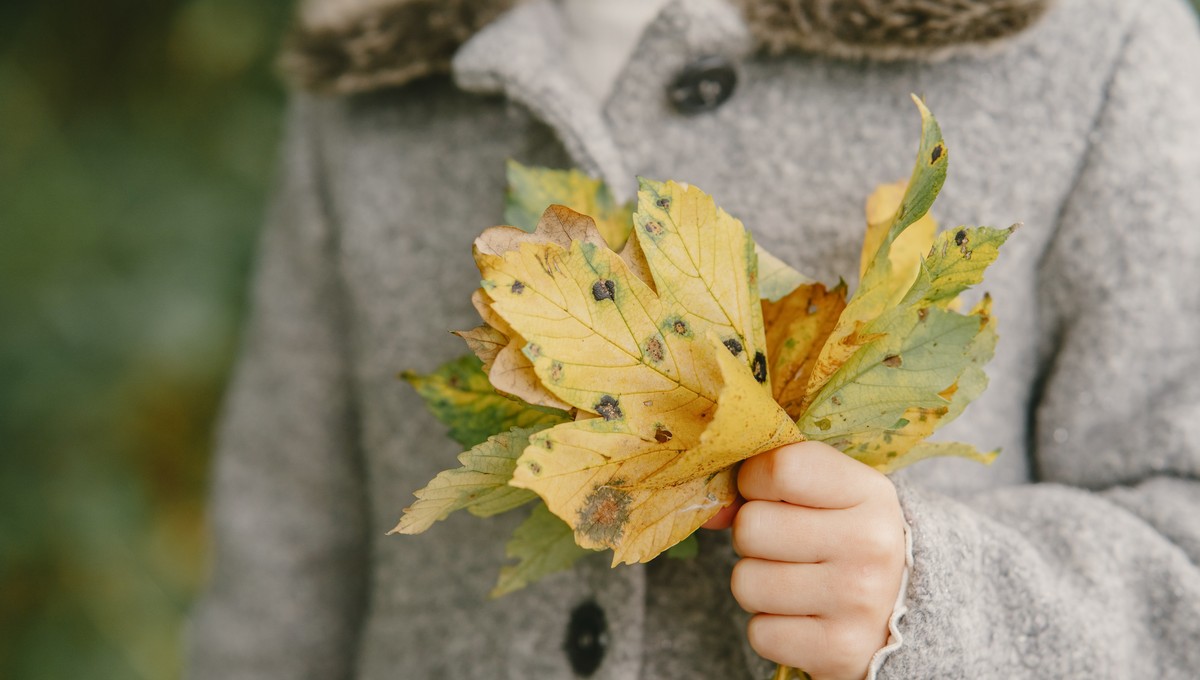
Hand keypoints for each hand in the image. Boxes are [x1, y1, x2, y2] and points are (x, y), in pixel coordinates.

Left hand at [703, 441, 905, 679]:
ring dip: (758, 584)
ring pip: (745, 582)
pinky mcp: (839, 650)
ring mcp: (857, 600)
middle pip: (751, 527)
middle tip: (785, 548)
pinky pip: (759, 633)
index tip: (770, 495)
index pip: (781, 467)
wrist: (903, 617)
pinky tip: (803, 618)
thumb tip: (710, 513)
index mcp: (870, 492)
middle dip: (753, 539)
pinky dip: (771, 628)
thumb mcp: (829, 497)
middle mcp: (870, 544)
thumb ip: (765, 485)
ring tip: (795, 583)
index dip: (756, 480)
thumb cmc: (848, 541)